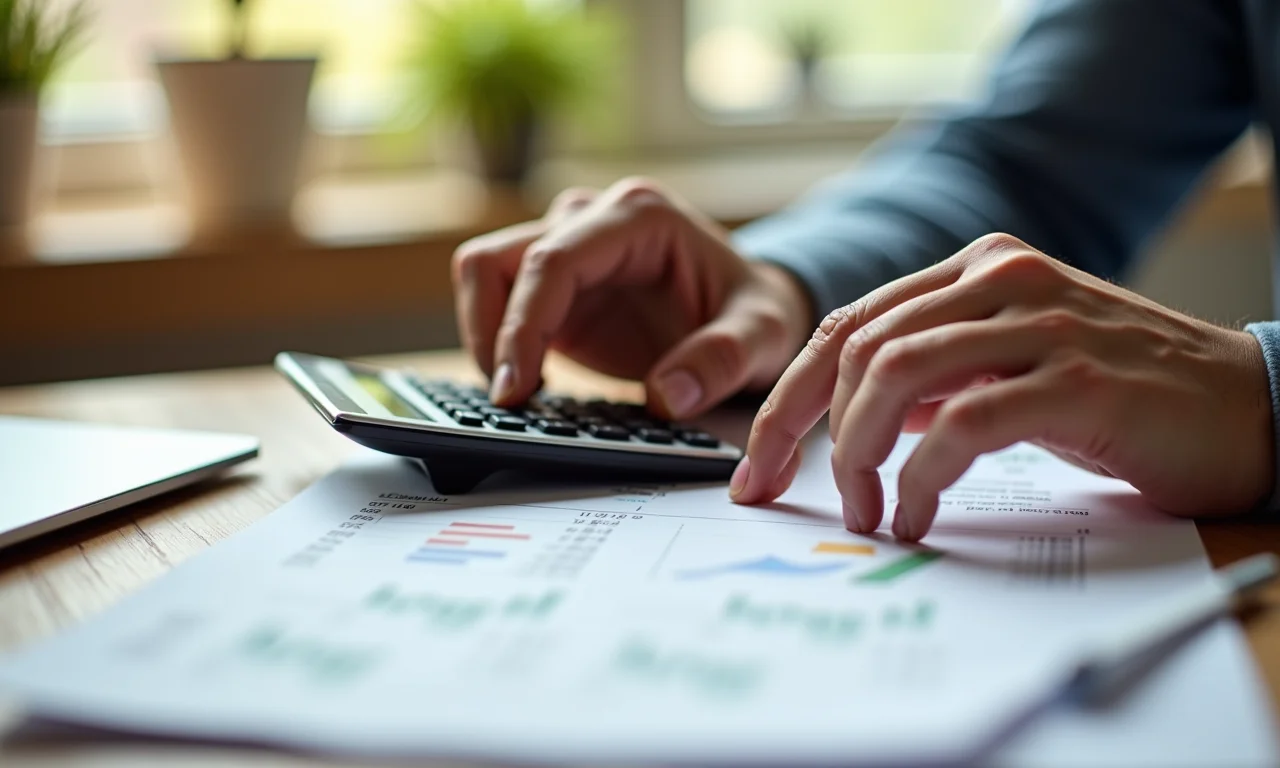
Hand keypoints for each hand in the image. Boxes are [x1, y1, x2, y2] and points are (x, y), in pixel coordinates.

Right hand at [452, 178, 812, 417]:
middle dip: (491, 333)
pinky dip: (499, 343)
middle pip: (498, 260)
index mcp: (639, 216)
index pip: (553, 262)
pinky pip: (498, 301)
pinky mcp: (556, 282)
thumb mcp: (763, 336)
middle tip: (509, 402)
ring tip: (517, 395)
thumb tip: (669, 396)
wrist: (751, 310)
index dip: (521, 326)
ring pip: (485, 273)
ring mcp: (568, 245)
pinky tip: (530, 386)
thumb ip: (724, 360)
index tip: (515, 389)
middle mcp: (593, 218)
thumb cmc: (756, 312)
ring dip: (486, 335)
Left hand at [732, 233, 1273, 540]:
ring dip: (858, 455)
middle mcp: (1000, 280)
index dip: (784, 399)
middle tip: (784, 496)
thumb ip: (936, 376)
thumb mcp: (1009, 369)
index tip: (754, 467)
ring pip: (894, 375)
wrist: (1248, 406)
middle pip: (854, 349)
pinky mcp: (1077, 378)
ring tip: (867, 511)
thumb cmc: (1121, 396)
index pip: (846, 327)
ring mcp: (1040, 323)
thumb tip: (849, 420)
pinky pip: (962, 423)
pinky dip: (921, 476)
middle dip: (798, 432)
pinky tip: (916, 514)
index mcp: (974, 271)